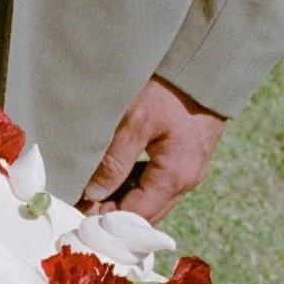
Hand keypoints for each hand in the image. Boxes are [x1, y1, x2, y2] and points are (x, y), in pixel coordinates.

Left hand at [79, 77, 226, 220]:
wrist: (206, 64)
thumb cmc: (170, 91)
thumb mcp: (135, 122)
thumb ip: (114, 161)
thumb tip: (93, 194)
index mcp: (175, 177)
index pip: (135, 216)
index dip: (105, 219)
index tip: (77, 213)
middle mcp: (187, 181)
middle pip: (145, 213)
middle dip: (113, 213)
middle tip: (80, 204)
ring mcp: (189, 171)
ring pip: (151, 199)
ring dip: (123, 200)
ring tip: (92, 191)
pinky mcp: (186, 158)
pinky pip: (158, 184)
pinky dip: (135, 186)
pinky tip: (115, 175)